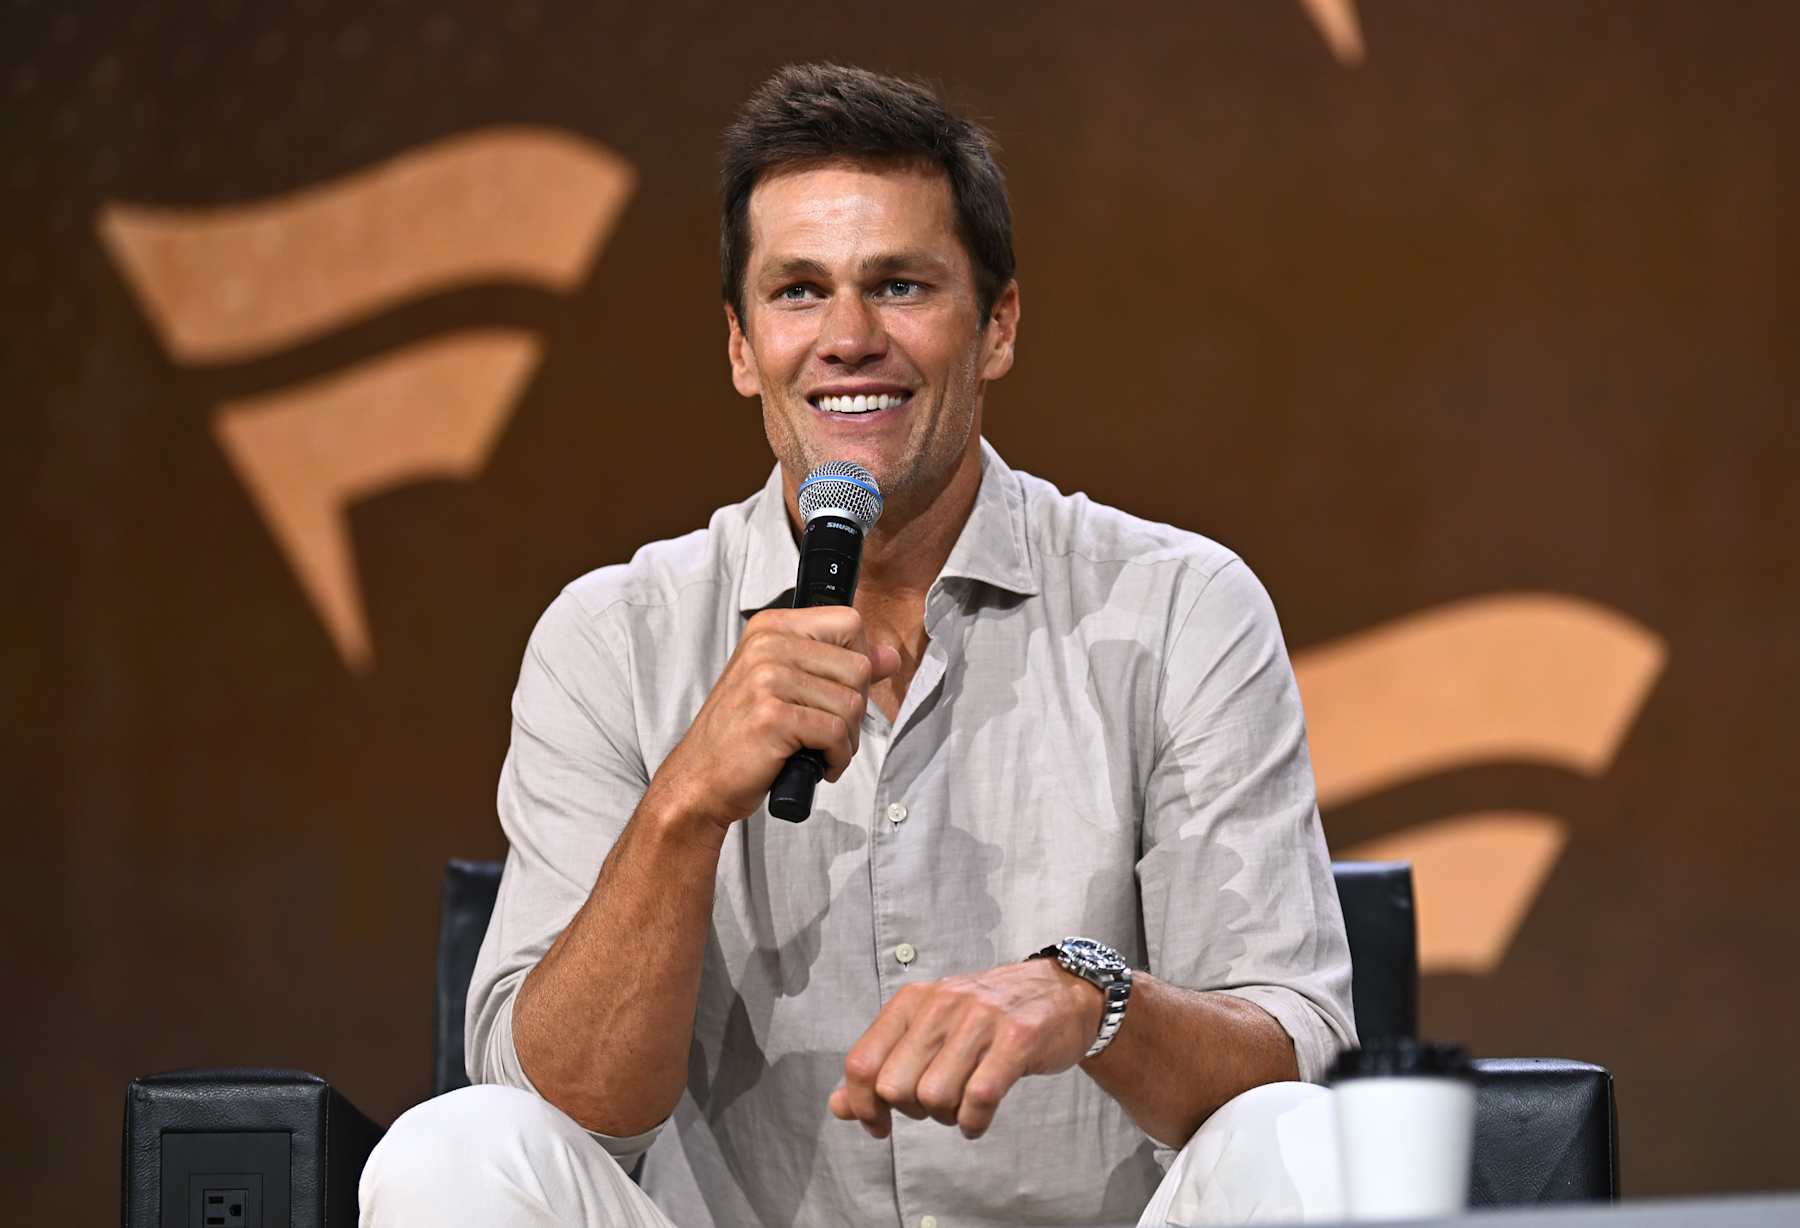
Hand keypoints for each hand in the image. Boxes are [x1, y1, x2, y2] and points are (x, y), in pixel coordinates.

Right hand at [648, 606, 900, 833]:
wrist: (700, 778)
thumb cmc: (743, 734)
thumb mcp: (786, 685)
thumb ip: (838, 666)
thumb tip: (889, 656)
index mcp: (772, 628)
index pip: (849, 622)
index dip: (860, 659)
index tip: (839, 690)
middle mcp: (769, 645)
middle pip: (858, 667)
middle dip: (855, 710)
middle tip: (827, 733)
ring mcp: (769, 679)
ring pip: (852, 704)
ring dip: (846, 740)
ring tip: (819, 751)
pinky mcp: (773, 717)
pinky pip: (836, 733)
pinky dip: (836, 758)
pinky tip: (817, 765)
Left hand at [828, 958, 1103, 1139]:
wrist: (1059, 991)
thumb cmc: (986, 1017)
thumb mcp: (928, 1029)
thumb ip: (882, 1065)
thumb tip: (839, 1107)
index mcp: (913, 1000)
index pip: (862, 1063)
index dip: (862, 1105)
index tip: (879, 1125)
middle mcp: (941, 1004)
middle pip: (895, 1087)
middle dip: (910, 1111)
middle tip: (932, 1106)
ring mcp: (980, 1019)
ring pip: (935, 1095)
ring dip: (944, 1117)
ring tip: (959, 1107)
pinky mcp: (1017, 1039)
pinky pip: (979, 1098)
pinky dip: (973, 1122)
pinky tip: (977, 1121)